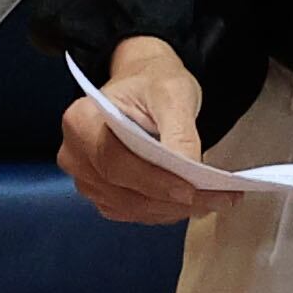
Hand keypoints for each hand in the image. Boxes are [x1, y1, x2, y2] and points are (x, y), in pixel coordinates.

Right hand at [57, 35, 215, 225]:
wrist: (143, 83)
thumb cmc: (154, 82)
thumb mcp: (173, 93)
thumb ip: (179, 131)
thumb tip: (189, 169)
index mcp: (82, 120)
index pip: (115, 162)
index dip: (153, 181)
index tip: (191, 191)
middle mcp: (75, 153)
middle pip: (121, 190)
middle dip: (171, 200)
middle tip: (218, 199)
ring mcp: (85, 176)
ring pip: (128, 206)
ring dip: (171, 210)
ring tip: (213, 201)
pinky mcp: (100, 190)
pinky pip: (130, 210)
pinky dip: (161, 211)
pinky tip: (190, 203)